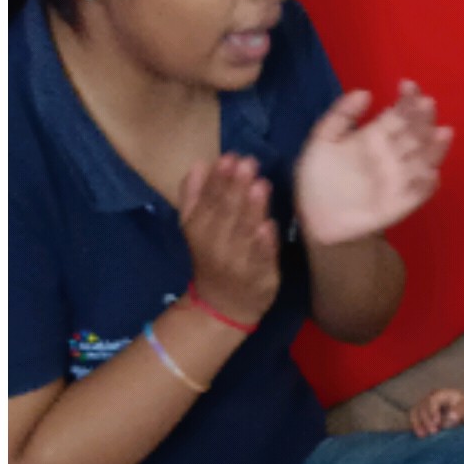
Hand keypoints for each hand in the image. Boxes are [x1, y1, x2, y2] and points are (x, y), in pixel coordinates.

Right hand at [178, 153, 281, 329]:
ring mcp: (236, 262)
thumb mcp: (195, 227)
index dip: (217, 180)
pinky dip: (264, 244)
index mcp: (198, 230)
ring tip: (260, 185)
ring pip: (244, 233)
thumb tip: (198, 164)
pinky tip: (269, 226)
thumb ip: (194, 196)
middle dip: (236, 188)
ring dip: (251, 210)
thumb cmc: (213, 255)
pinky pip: (261, 259)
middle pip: (225, 214)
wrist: (222, 306)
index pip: (207, 201)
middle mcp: (214, 245)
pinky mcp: (259, 276)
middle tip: (247, 163)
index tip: (228, 157)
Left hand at [295, 81, 448, 246]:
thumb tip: (365, 92)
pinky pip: (418, 193)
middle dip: (423, 118)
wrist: (317, 221)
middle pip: (415, 132)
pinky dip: (426, 186)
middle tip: (427, 104)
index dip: (406, 99)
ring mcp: (399, 178)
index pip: (398, 113)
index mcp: (376, 136)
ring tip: (442, 134)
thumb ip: (340, 116)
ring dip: (435, 148)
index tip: (407, 84)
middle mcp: (393, 154)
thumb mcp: (321, 142)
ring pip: (424, 160)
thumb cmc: (319, 180)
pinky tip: (431, 176)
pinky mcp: (401, 203)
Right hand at [409, 387, 463, 437]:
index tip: (437, 423)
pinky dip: (416, 426)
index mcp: (443, 394)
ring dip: (417, 424)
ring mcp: (425, 405)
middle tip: (434, 432)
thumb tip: (450, 416)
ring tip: (423, 435)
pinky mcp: (422, 414)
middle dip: (426, 420)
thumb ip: (461, 410)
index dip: (432, 411)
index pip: (433, 400)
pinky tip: (421, 435)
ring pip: (415, 412)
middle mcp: (432, 397)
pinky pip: (414, 418)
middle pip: (422, 406)